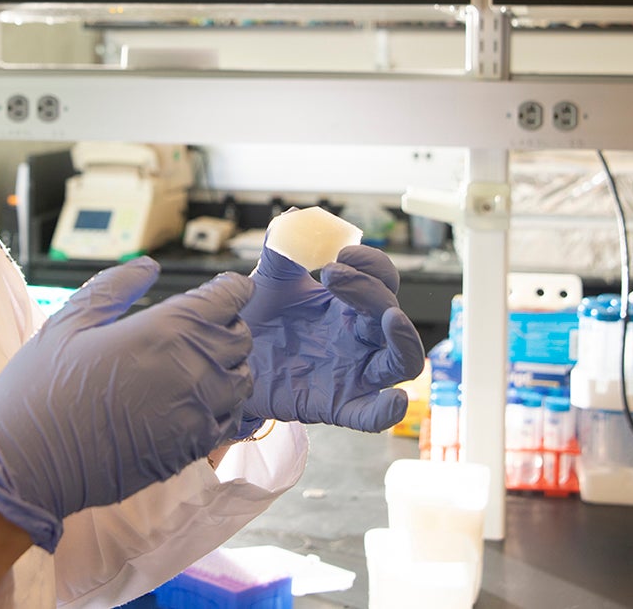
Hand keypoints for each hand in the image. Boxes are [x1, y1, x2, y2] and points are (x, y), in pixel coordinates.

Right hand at [0, 258, 253, 550]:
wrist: (27, 467)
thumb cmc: (40, 390)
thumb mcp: (68, 322)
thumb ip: (115, 287)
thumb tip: (150, 267)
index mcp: (166, 329)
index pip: (230, 297)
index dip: (229, 290)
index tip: (220, 292)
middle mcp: (193, 369)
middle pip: (242, 338)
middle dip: (227, 327)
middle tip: (199, 328)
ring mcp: (196, 414)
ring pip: (242, 382)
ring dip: (228, 369)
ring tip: (196, 367)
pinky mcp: (191, 451)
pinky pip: (229, 422)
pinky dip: (220, 408)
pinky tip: (190, 404)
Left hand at [238, 244, 424, 433]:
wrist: (228, 361)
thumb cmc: (259, 320)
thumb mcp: (268, 281)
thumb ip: (283, 249)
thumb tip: (295, 216)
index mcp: (350, 305)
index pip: (383, 280)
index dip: (371, 264)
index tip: (338, 255)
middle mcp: (360, 338)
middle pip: (393, 315)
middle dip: (373, 291)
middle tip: (333, 274)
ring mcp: (354, 372)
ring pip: (403, 362)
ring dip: (404, 340)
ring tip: (391, 319)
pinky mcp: (338, 405)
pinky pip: (371, 415)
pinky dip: (387, 411)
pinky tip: (396, 402)